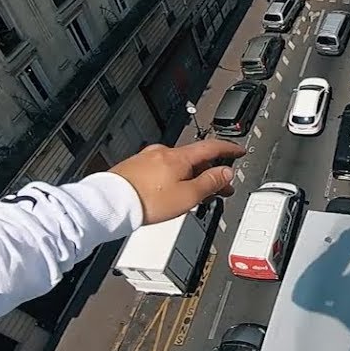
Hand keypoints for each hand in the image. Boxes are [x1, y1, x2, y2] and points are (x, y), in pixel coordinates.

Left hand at [110, 140, 244, 224]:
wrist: (110, 203)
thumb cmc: (146, 200)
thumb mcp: (188, 196)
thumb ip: (210, 183)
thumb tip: (226, 172)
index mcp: (180, 156)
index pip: (212, 147)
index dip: (229, 149)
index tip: (239, 151)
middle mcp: (163, 152)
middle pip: (195, 158)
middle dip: (211, 171)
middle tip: (222, 186)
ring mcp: (148, 159)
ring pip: (178, 165)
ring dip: (192, 177)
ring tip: (197, 195)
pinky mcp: (135, 168)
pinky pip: (163, 170)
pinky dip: (175, 178)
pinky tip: (173, 192)